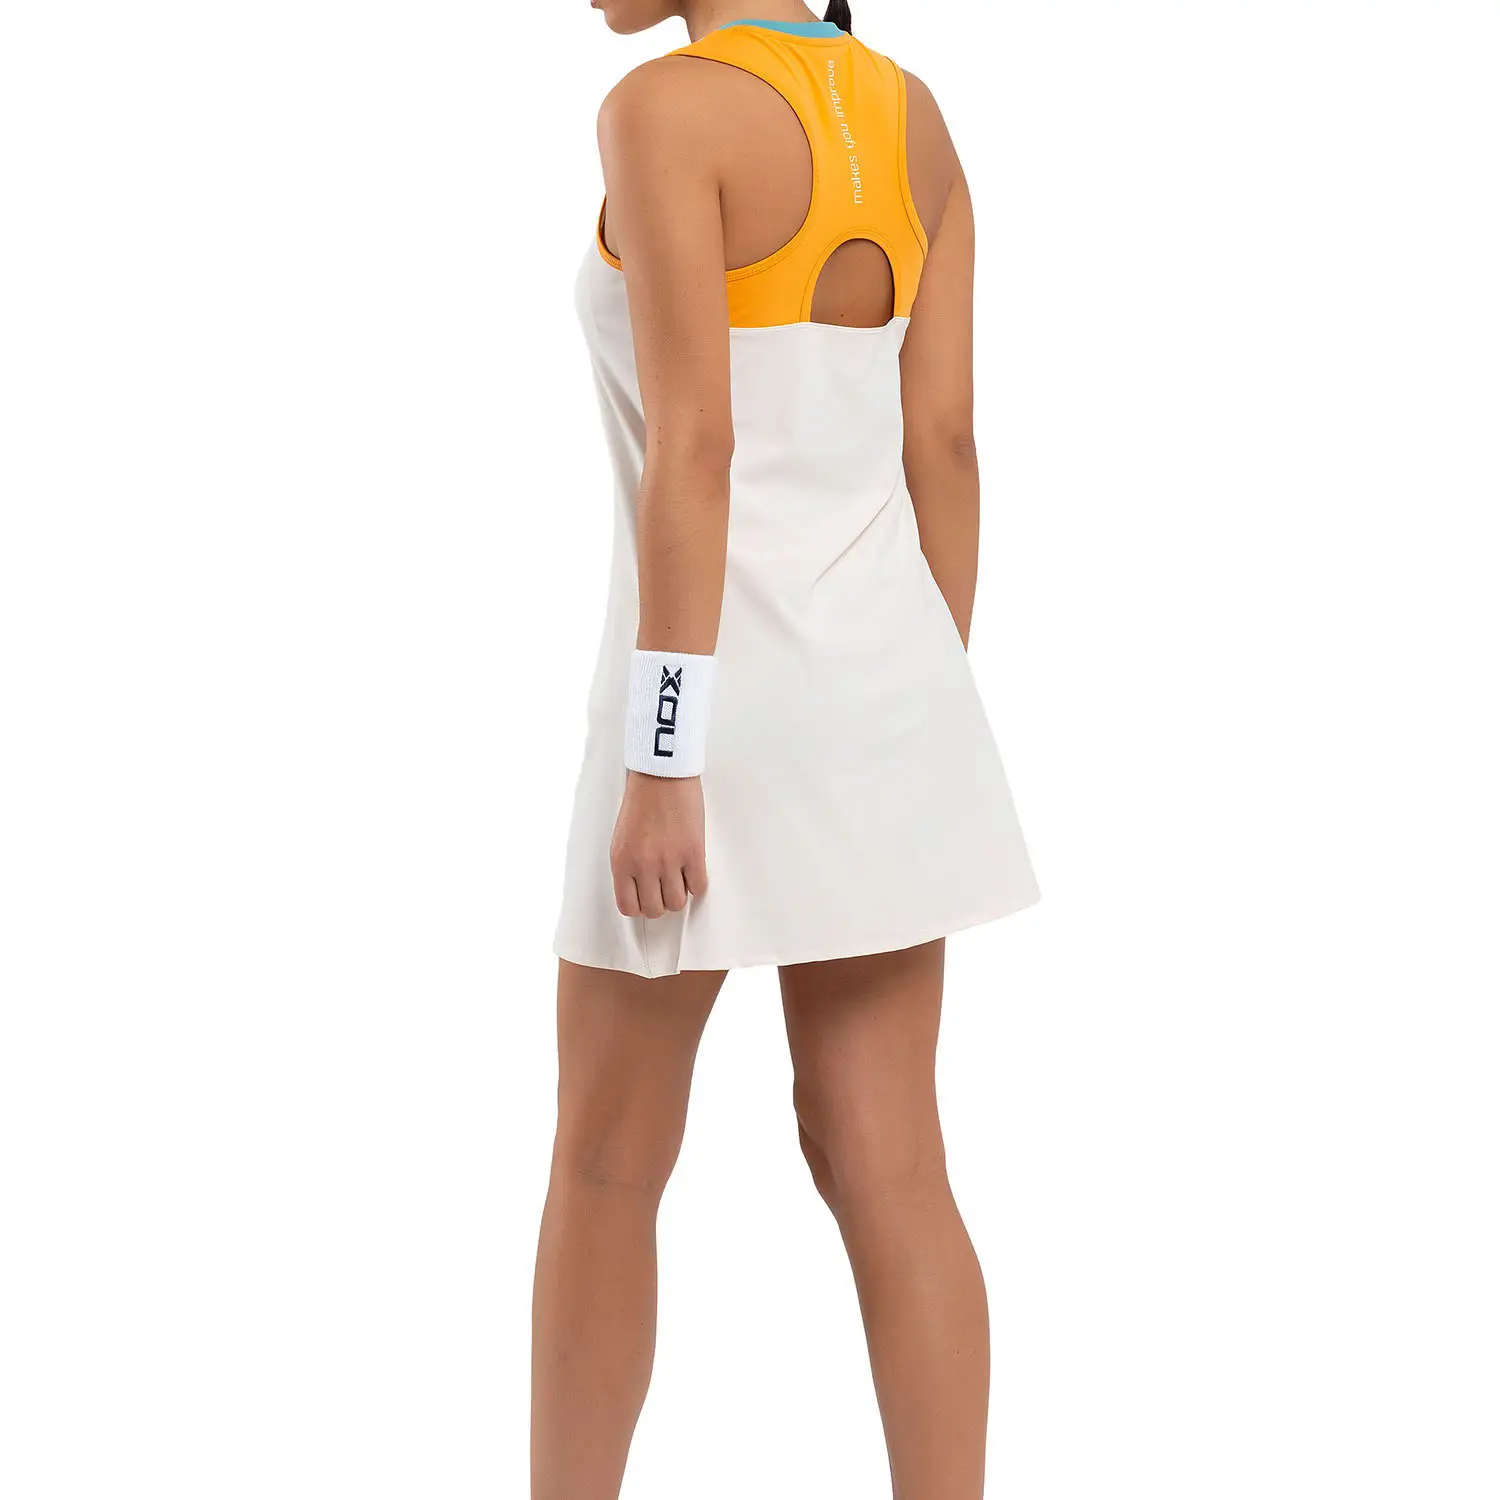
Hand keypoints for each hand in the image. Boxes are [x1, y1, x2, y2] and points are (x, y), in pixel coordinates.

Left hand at [610, 771, 707, 917]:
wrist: (662, 775)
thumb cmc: (642, 801)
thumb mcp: (622, 838)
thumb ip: (628, 866)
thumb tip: (641, 889)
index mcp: (621, 862)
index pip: (628, 907)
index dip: (641, 906)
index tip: (647, 898)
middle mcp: (643, 865)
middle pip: (655, 909)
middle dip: (661, 902)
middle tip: (666, 888)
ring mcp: (669, 860)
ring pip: (677, 903)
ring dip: (680, 894)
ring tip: (680, 878)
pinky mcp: (692, 852)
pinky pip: (698, 886)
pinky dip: (697, 883)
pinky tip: (693, 869)